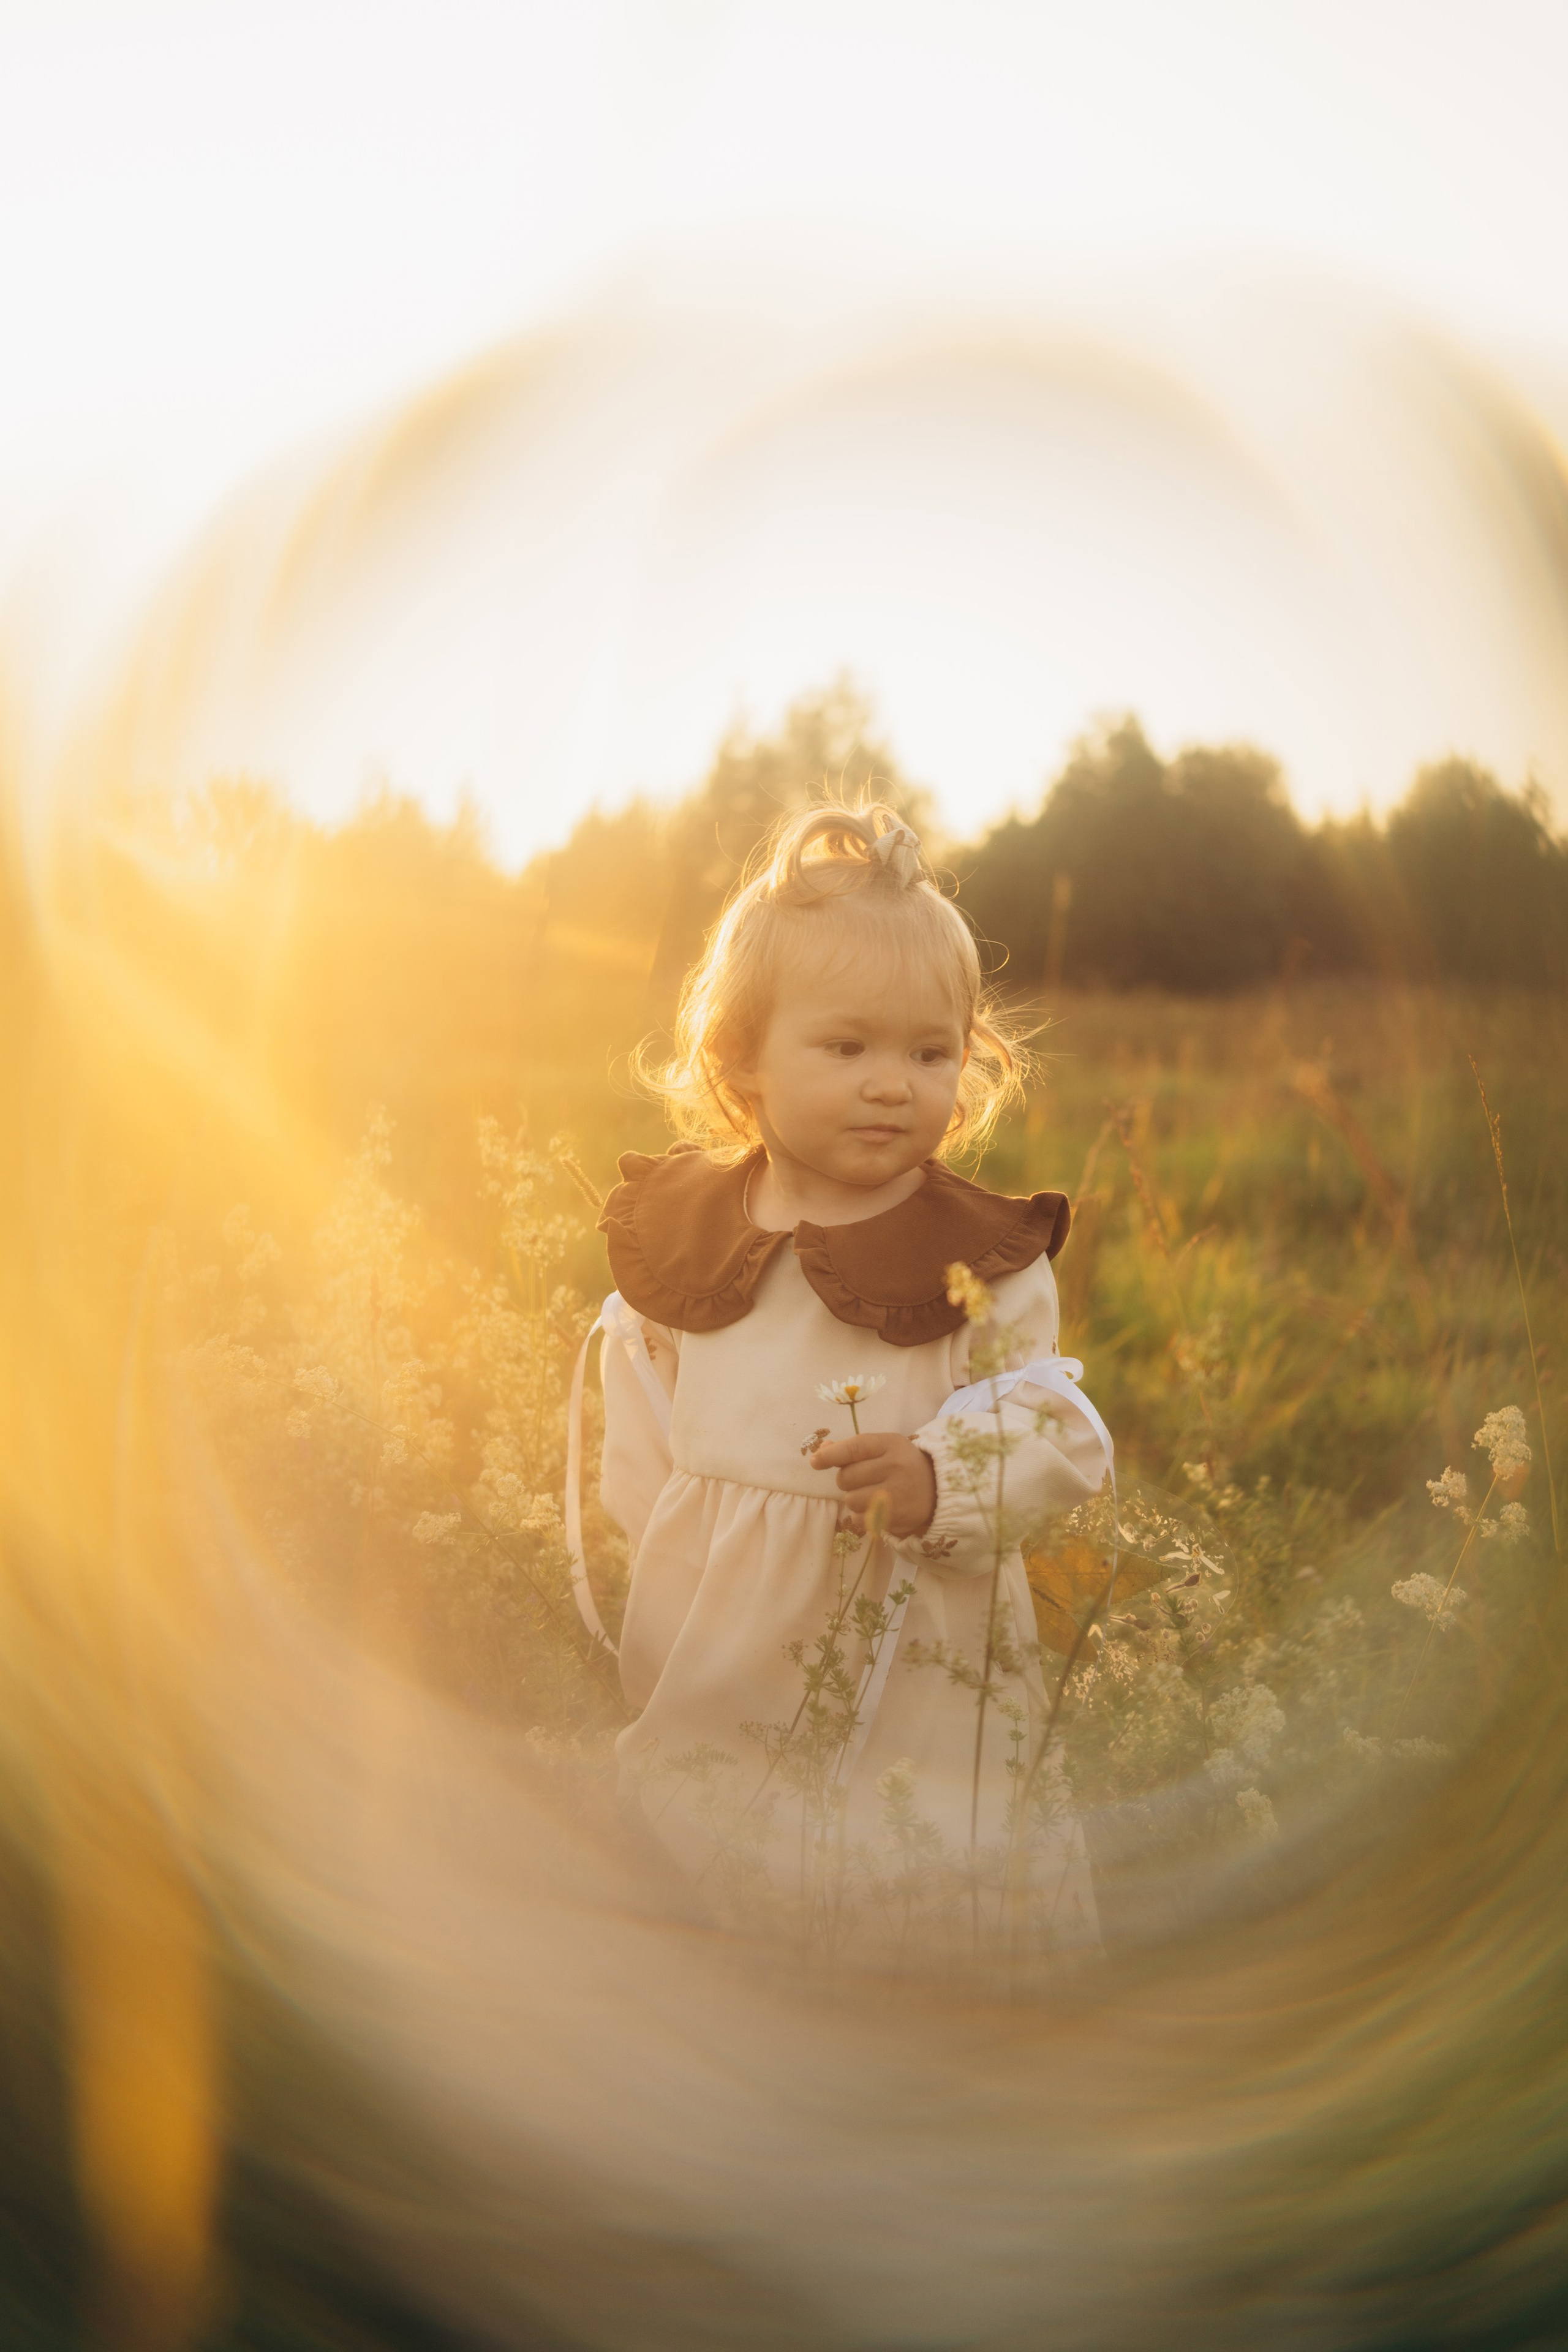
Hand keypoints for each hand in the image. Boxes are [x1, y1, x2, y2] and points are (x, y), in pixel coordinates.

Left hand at [809, 1432, 936, 1538]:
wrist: (938, 1490)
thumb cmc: (904, 1464)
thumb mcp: (884, 1447)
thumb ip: (853, 1448)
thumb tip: (822, 1450)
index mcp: (891, 1444)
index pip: (854, 1448)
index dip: (830, 1455)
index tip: (815, 1461)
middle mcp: (895, 1467)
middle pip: (846, 1477)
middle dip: (847, 1479)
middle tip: (864, 1478)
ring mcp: (896, 1494)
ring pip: (850, 1499)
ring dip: (854, 1498)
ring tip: (872, 1494)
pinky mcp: (895, 1518)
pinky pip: (859, 1519)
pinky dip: (862, 1515)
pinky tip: (877, 1508)